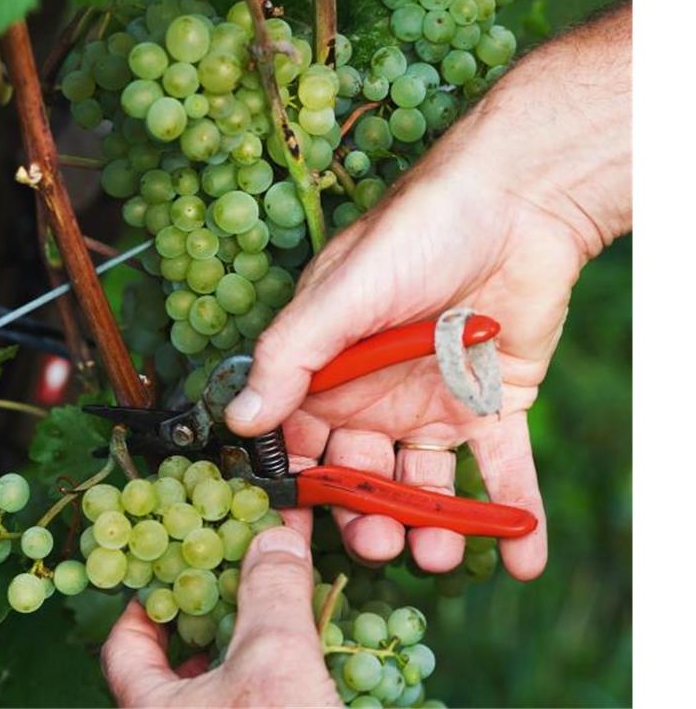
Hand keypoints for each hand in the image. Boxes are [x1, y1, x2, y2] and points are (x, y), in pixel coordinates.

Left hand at [102, 515, 341, 706]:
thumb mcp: (274, 660)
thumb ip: (271, 594)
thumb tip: (275, 540)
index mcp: (150, 708)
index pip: (123, 644)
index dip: (146, 598)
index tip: (175, 565)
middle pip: (178, 660)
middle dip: (212, 610)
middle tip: (237, 573)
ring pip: (224, 680)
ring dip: (252, 639)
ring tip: (281, 601)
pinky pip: (262, 698)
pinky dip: (282, 670)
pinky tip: (313, 650)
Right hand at [224, 4, 630, 580]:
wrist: (517, 200)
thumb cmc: (415, 233)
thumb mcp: (341, 293)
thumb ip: (291, 356)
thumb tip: (238, 418)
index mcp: (326, 369)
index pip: (298, 441)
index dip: (294, 486)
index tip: (292, 530)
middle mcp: (373, 395)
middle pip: (360, 475)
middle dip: (364, 516)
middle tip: (376, 542)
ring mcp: (433, 404)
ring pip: (424, 484)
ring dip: (430, 527)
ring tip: (437, 556)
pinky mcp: (494, 406)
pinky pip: (501, 470)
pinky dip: (512, 515)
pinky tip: (521, 558)